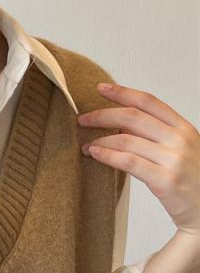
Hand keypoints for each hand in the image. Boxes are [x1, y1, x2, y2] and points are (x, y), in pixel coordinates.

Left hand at [77, 82, 199, 235]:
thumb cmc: (192, 183)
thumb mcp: (181, 151)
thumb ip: (157, 138)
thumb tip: (120, 128)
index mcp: (184, 128)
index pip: (149, 102)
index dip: (123, 93)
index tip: (101, 89)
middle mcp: (179, 139)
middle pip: (133, 117)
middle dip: (103, 115)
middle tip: (83, 119)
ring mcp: (173, 159)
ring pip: (127, 141)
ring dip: (101, 140)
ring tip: (85, 145)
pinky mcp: (164, 180)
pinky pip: (129, 163)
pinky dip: (108, 156)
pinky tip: (95, 154)